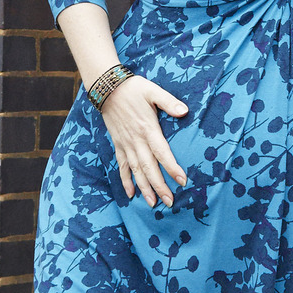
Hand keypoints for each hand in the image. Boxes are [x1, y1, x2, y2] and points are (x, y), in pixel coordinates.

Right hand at [99, 75, 188, 207]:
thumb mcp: (153, 91)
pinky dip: (125, 181)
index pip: (162, 152)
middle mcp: (136, 140)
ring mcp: (126, 144)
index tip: (182, 180)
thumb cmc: (134, 89)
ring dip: (144, 188)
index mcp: (148, 128)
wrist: (107, 88)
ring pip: (135, 171)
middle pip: (149, 167)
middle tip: (170, 202)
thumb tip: (185, 111)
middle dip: (160, 186)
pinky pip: (121, 166)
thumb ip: (169, 102)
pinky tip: (130, 194)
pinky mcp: (118, 145)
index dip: (172, 168)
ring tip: (152, 204)